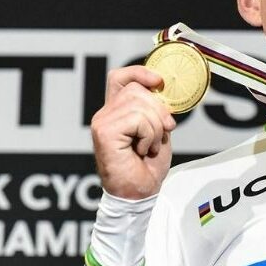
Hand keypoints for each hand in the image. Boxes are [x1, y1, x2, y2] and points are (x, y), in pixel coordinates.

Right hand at [90, 66, 176, 198]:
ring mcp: (102, 122)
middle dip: (159, 110)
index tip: (159, 81)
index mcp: (116, 111)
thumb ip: (155, 110)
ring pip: (140, 105)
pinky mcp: (104, 132)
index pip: (120, 77)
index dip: (139, 72)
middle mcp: (105, 114)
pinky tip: (142, 150)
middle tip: (162, 132)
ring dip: (155, 128)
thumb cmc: (147, 166)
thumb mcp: (157, 131)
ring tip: (149, 146)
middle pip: (137, 90)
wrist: (139, 192)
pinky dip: (149, 136)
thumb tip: (163, 89)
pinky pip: (138, 119)